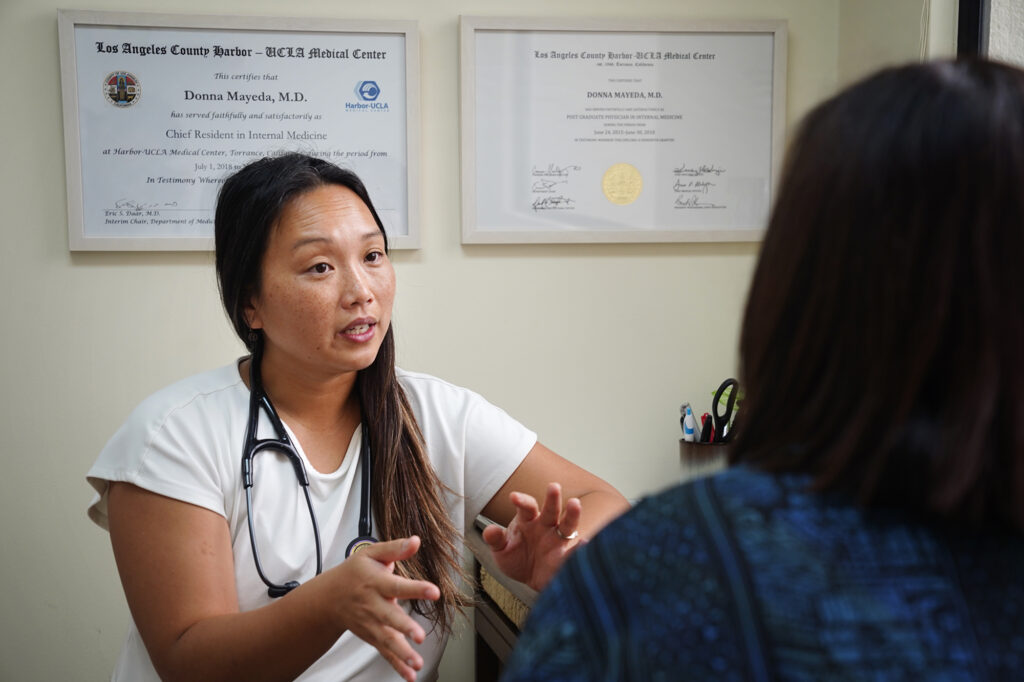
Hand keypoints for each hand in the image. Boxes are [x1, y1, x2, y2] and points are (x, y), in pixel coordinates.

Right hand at [325, 536, 439, 681]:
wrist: (327, 598)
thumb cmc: (353, 573)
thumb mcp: (371, 554)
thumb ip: (395, 548)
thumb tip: (416, 541)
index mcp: (375, 582)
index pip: (397, 585)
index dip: (416, 588)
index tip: (434, 591)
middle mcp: (373, 605)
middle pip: (389, 617)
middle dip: (404, 627)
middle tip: (419, 636)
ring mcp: (371, 624)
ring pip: (387, 640)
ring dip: (402, 653)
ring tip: (416, 663)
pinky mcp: (372, 636)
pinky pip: (385, 652)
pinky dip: (397, 665)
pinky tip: (410, 675)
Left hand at [482, 482, 582, 590]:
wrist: (530, 578)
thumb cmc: (516, 559)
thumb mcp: (501, 550)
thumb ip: (496, 539)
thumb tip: (489, 531)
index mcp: (527, 520)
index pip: (526, 506)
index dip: (521, 501)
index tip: (513, 497)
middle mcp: (546, 525)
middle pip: (551, 509)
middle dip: (552, 498)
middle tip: (553, 486)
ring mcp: (558, 539)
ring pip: (567, 524)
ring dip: (572, 514)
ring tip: (575, 504)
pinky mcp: (566, 555)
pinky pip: (574, 550)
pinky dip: (581, 547)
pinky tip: (585, 544)